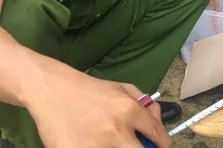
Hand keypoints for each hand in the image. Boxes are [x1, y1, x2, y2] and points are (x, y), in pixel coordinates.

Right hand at [25, 60, 171, 147]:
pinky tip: (94, 143)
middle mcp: (116, 130)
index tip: (162, 146)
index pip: (157, 135)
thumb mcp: (122, 88)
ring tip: (114, 143)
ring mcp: (96, 145)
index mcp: (130, 110)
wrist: (52, 90)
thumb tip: (157, 118)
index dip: (163, 143)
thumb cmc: (90, 89)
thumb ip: (143, 103)